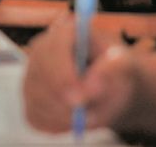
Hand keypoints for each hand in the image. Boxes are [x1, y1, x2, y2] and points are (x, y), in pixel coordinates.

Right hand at [22, 15, 136, 133]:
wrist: (111, 88)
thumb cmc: (118, 72)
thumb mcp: (126, 66)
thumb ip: (115, 68)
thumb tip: (97, 80)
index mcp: (66, 32)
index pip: (54, 48)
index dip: (63, 74)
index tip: (80, 100)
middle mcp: (42, 48)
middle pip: (40, 74)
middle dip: (64, 100)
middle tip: (89, 118)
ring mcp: (32, 72)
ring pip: (36, 97)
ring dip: (63, 115)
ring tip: (90, 117)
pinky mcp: (30, 95)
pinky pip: (34, 114)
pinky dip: (55, 124)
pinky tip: (74, 121)